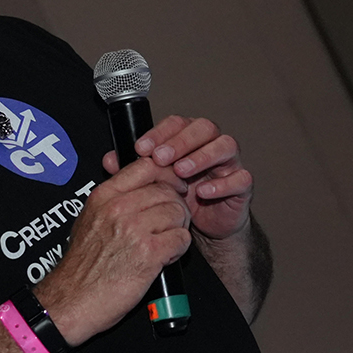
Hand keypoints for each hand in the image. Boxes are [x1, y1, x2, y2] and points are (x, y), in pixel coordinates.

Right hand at [36, 155, 191, 344]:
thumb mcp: (88, 221)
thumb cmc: (81, 268)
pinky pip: (181, 238)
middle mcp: (118, 208)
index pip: (146, 166)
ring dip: (178, 228)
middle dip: (175, 207)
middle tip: (170, 224)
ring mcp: (134, 229)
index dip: (167, 174)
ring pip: (177, 213)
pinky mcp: (149, 253)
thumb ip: (111, 201)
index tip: (172, 186)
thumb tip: (139, 188)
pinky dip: (179, 248)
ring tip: (166, 243)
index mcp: (103, 197)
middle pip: (167, 191)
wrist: (73, 301)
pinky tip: (166, 257)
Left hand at [102, 114, 253, 240]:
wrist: (206, 229)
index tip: (142, 148)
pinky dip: (222, 183)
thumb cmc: (182, 199)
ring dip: (201, 156)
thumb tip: (110, 159)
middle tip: (161, 158)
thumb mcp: (155, 184)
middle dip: (180, 141)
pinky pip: (240, 177)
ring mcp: (229, 163)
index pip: (177, 123)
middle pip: (203, 127)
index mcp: (188, 140)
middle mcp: (210, 145)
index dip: (160, 132)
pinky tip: (203, 191)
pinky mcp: (242, 184)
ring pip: (225, 145)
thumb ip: (134, 169)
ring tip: (181, 171)